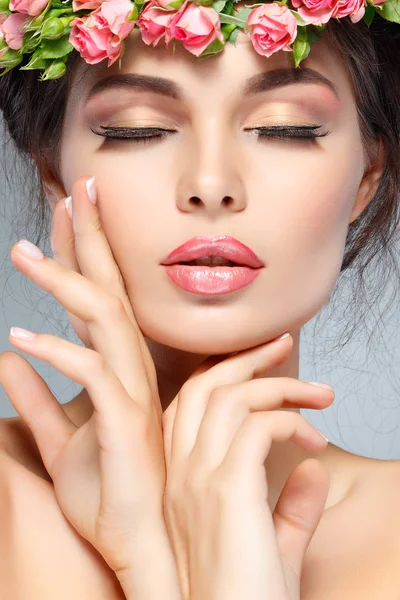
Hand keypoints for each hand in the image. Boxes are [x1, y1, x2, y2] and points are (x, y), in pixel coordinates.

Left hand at [0, 177, 180, 599]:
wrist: (138, 539)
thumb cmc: (109, 491)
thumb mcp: (59, 439)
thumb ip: (36, 399)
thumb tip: (7, 361)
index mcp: (116, 367)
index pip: (98, 296)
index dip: (82, 253)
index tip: (67, 212)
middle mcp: (129, 367)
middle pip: (108, 288)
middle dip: (91, 236)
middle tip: (74, 188)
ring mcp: (130, 388)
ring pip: (101, 316)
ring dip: (62, 280)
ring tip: (24, 252)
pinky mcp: (125, 416)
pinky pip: (89, 371)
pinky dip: (53, 352)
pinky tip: (19, 340)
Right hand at [162, 334, 333, 599]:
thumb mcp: (272, 548)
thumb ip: (291, 506)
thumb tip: (314, 471)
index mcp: (180, 482)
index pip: (189, 405)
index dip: (223, 373)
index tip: (263, 361)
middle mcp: (180, 473)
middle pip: (206, 387)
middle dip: (247, 358)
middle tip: (284, 344)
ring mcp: (198, 479)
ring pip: (232, 398)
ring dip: (280, 385)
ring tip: (319, 395)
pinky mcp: (226, 490)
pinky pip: (258, 427)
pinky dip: (290, 421)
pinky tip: (314, 441)